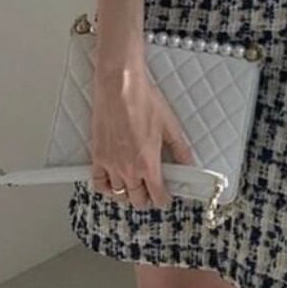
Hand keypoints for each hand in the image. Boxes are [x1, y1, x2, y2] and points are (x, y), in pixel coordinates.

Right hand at [89, 60, 196, 210]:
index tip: (166, 198)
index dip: (164, 200)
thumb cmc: (144, 101)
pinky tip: (113, 183)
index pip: (157, 195)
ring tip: (135, 187)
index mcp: (148, 163)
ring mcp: (111, 165)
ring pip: (118, 194)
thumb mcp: (169, 125)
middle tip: (152, 191)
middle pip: (137, 199)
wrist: (119, 87)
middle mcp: (128, 169)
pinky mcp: (97, 156)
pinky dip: (106, 188)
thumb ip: (180, 149)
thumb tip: (189, 163)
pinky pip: (98, 183)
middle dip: (147, 199)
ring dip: (128, 194)